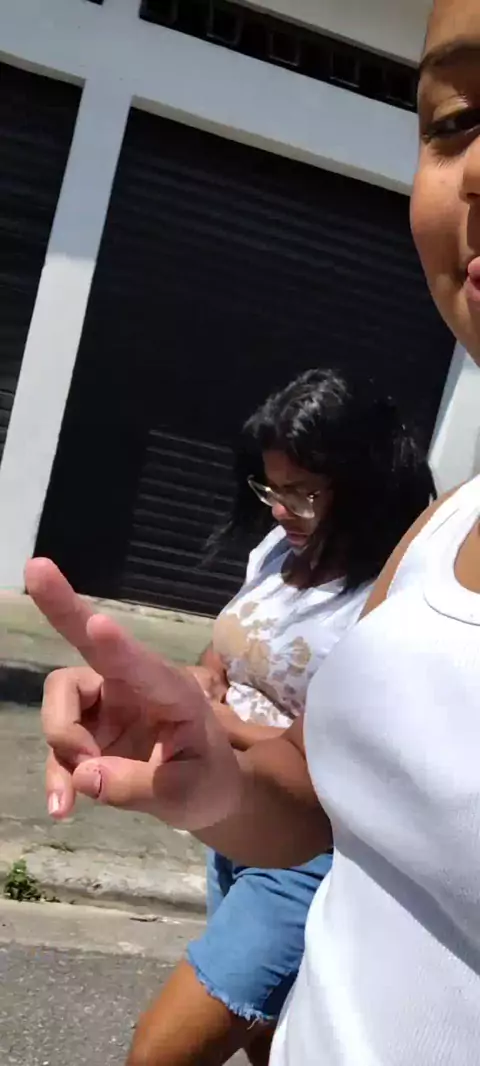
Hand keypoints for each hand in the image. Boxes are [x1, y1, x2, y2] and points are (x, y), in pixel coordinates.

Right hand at [25, 559, 241, 829]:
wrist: (209, 794)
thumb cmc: (209, 780)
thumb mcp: (188, 795)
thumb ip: (138, 786)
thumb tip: (84, 778)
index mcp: (169, 690)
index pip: (139, 663)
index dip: (114, 646)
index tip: (98, 625)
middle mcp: (131, 685)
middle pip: (87, 642)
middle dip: (62, 608)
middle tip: (36, 567)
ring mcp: (105, 706)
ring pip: (60, 704)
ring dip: (63, 744)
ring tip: (87, 784)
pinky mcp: (87, 731)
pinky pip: (57, 746)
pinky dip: (56, 776)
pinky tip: (61, 808)